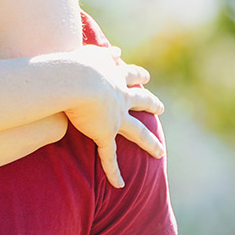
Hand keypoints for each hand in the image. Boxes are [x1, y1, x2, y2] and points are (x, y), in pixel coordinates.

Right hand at [55, 45, 165, 188]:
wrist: (74, 80)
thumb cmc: (75, 63)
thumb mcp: (91, 52)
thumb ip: (104, 52)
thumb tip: (117, 49)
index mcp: (114, 77)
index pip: (130, 75)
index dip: (137, 76)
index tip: (143, 76)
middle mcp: (120, 97)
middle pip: (142, 102)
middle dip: (151, 104)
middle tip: (159, 108)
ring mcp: (115, 117)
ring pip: (137, 131)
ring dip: (148, 141)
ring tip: (159, 150)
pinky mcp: (104, 133)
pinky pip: (109, 156)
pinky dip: (114, 171)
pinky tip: (119, 185)